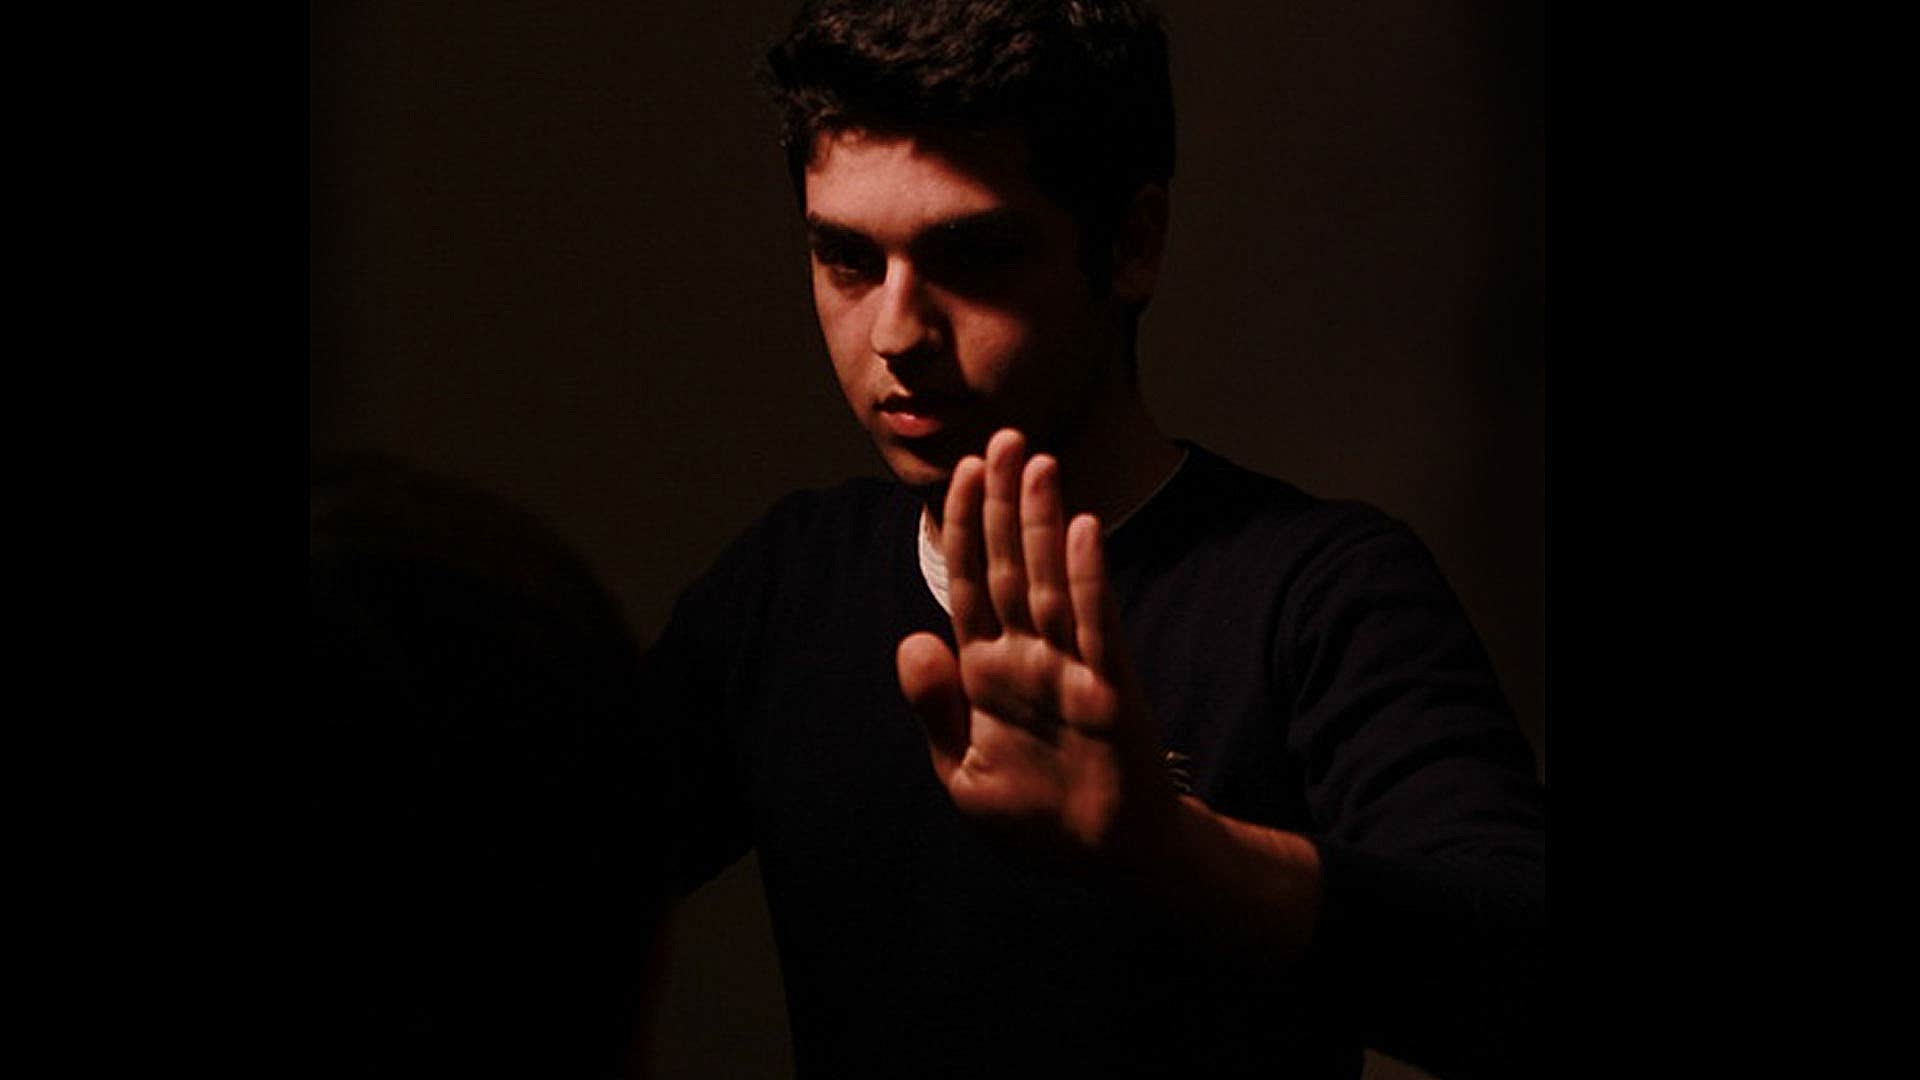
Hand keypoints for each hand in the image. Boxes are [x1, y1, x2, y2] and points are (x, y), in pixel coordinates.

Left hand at [897, 429, 1174, 860]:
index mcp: (984, 671)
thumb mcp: (963, 774)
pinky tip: (1080, 529)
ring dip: (1041, 522)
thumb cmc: (1034, 817)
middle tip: (1006, 438)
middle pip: (1007, 565)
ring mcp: (1068, 667)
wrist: (1104, 857)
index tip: (962, 470)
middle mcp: (1026, 657)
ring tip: (1039, 462)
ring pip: (1048, 581)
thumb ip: (936, 709)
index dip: (963, 527)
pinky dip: (1085, 577)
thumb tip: (911, 640)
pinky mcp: (1108, 687)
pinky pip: (1094, 623)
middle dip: (1003, 503)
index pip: (967, 583)